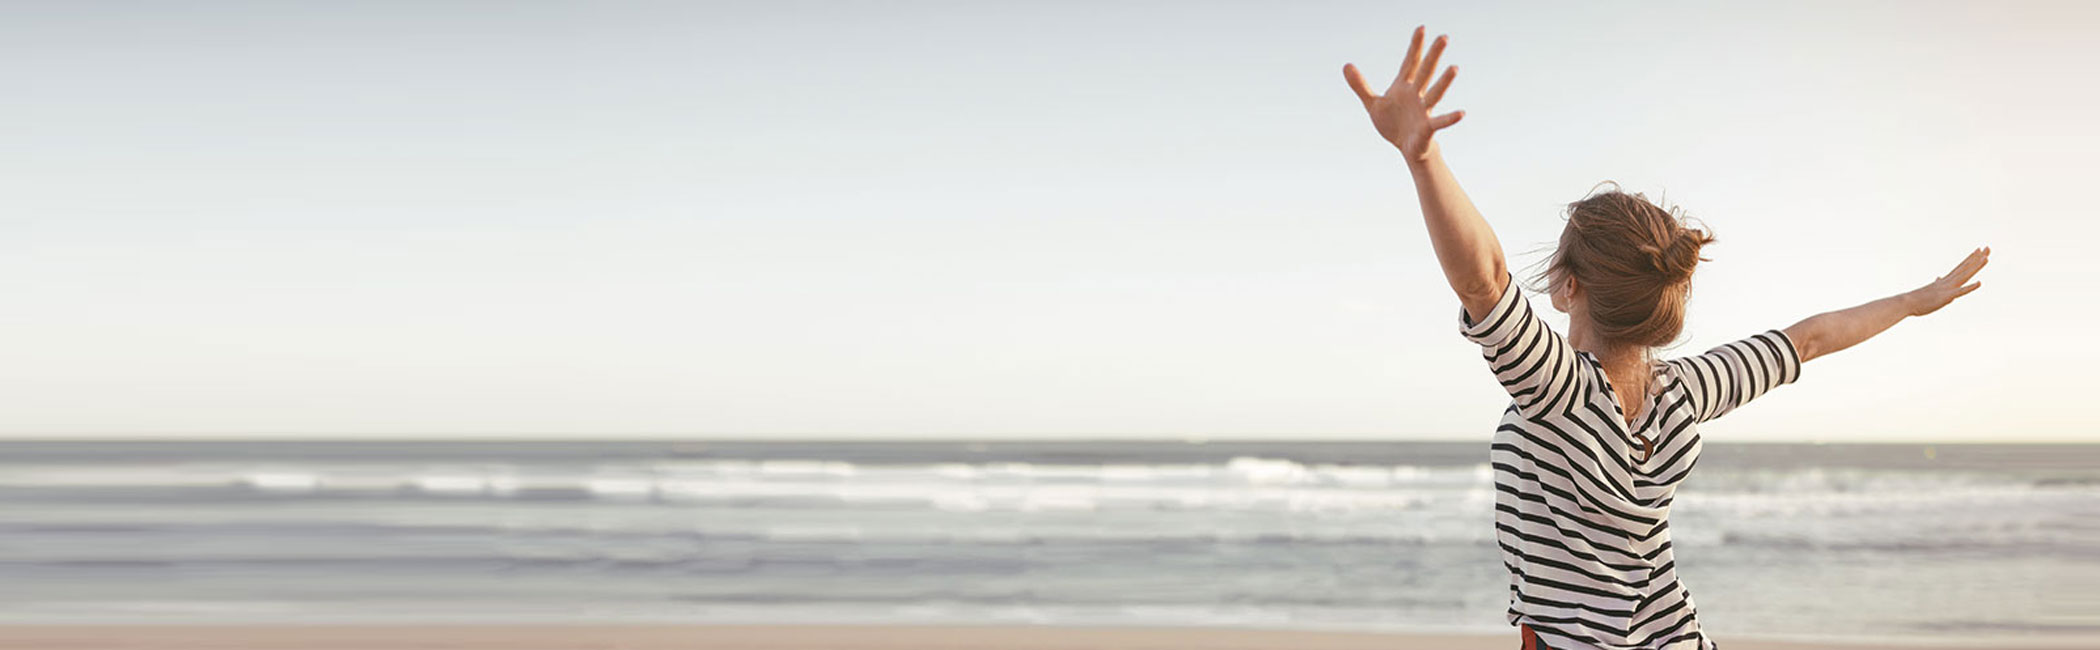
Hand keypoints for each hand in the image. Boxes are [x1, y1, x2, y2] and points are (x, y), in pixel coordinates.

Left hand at [1344, 26, 1462, 162]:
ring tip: (1454, 68)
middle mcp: (1416, 95)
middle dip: (1433, 55)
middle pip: (1425, 72)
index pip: (1410, 62)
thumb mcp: (1373, 104)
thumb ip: (1360, 85)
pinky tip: (1461, 113)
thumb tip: (1346, 65)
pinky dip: (1450, 118)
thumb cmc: (1393, 124)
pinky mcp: (1427, 127)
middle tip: (1444, 37)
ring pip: (1435, 94)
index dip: (1415, 46)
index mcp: (1404, 87)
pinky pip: (1440, 121)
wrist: (1405, 148)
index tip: (1421, 28)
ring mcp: (1424, 110)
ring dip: (1444, 82)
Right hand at [1905, 247, 1989, 315]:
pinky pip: (1961, 291)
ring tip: (1986, 258)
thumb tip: (1939, 277)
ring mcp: (1948, 288)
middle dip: (1977, 258)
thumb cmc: (1917, 299)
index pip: (1961, 267)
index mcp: (1945, 280)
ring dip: (1976, 267)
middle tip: (1988, 248)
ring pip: (1965, 275)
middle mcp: (1948, 281)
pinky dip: (1970, 287)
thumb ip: (1937, 283)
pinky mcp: (1947, 297)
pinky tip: (1980, 283)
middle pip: (1966, 267)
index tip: (1979, 250)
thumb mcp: (1930, 289)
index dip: (1971, 258)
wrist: (1906, 302)